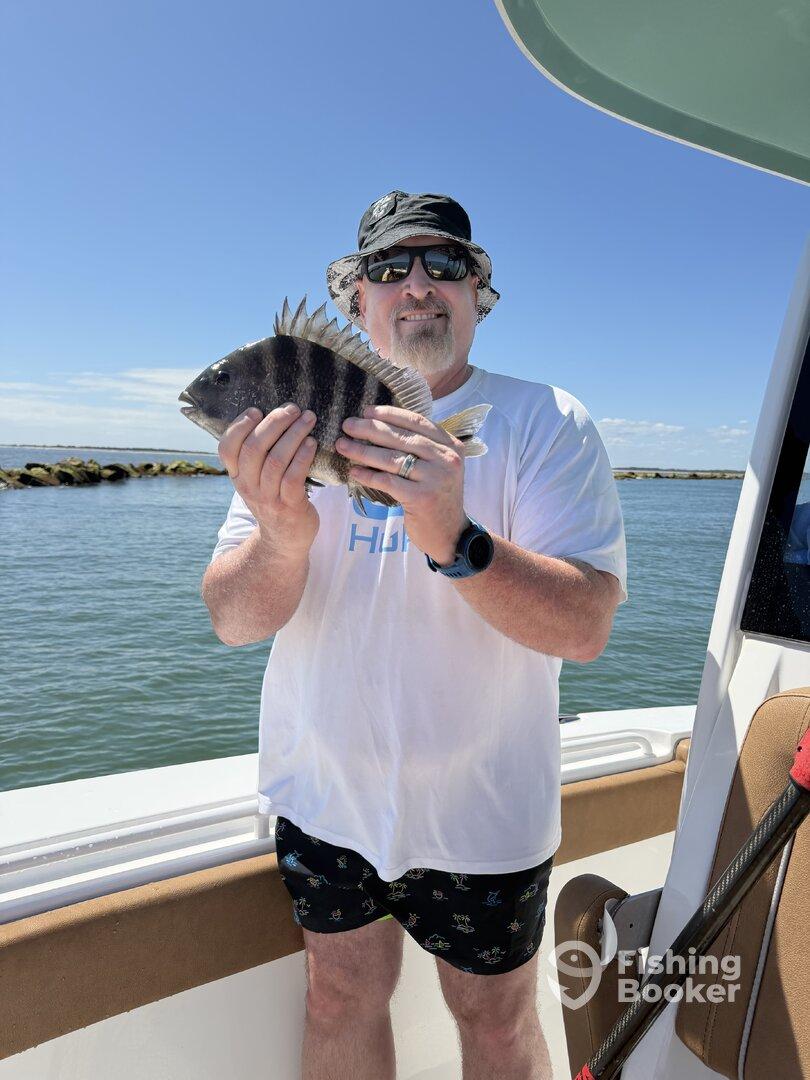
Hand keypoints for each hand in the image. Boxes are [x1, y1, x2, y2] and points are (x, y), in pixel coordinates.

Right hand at [217, 403, 319, 557]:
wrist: (284, 541)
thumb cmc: (274, 499)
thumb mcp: (256, 480)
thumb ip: (258, 455)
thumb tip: (273, 415)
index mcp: (237, 476)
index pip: (226, 448)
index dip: (238, 426)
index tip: (256, 410)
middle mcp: (248, 486)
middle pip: (254, 448)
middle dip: (274, 423)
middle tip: (293, 408)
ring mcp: (268, 498)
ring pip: (276, 460)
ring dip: (293, 435)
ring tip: (308, 419)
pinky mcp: (289, 507)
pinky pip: (294, 477)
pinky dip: (303, 456)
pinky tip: (312, 443)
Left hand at [335, 404, 467, 564]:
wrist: (450, 534)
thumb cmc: (437, 497)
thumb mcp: (438, 467)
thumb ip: (421, 448)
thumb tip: (381, 426)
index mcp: (451, 445)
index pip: (417, 422)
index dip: (389, 414)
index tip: (366, 411)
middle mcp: (447, 459)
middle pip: (401, 437)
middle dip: (370, 429)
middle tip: (347, 425)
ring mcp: (436, 478)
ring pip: (392, 459)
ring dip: (363, 451)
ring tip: (343, 446)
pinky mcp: (423, 498)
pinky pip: (388, 482)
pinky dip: (368, 475)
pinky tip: (353, 471)